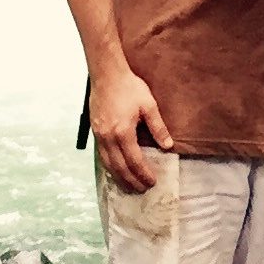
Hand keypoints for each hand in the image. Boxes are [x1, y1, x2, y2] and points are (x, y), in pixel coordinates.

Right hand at [90, 65, 173, 191]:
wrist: (106, 74)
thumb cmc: (129, 87)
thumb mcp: (149, 105)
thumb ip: (158, 127)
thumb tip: (168, 146)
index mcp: (123, 132)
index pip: (134, 161)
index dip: (143, 174)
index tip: (152, 182)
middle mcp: (108, 137)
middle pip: (120, 167)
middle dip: (132, 181)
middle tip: (142, 189)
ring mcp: (99, 135)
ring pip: (108, 164)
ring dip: (119, 177)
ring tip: (129, 186)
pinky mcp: (95, 131)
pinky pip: (101, 156)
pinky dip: (109, 167)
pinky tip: (115, 171)